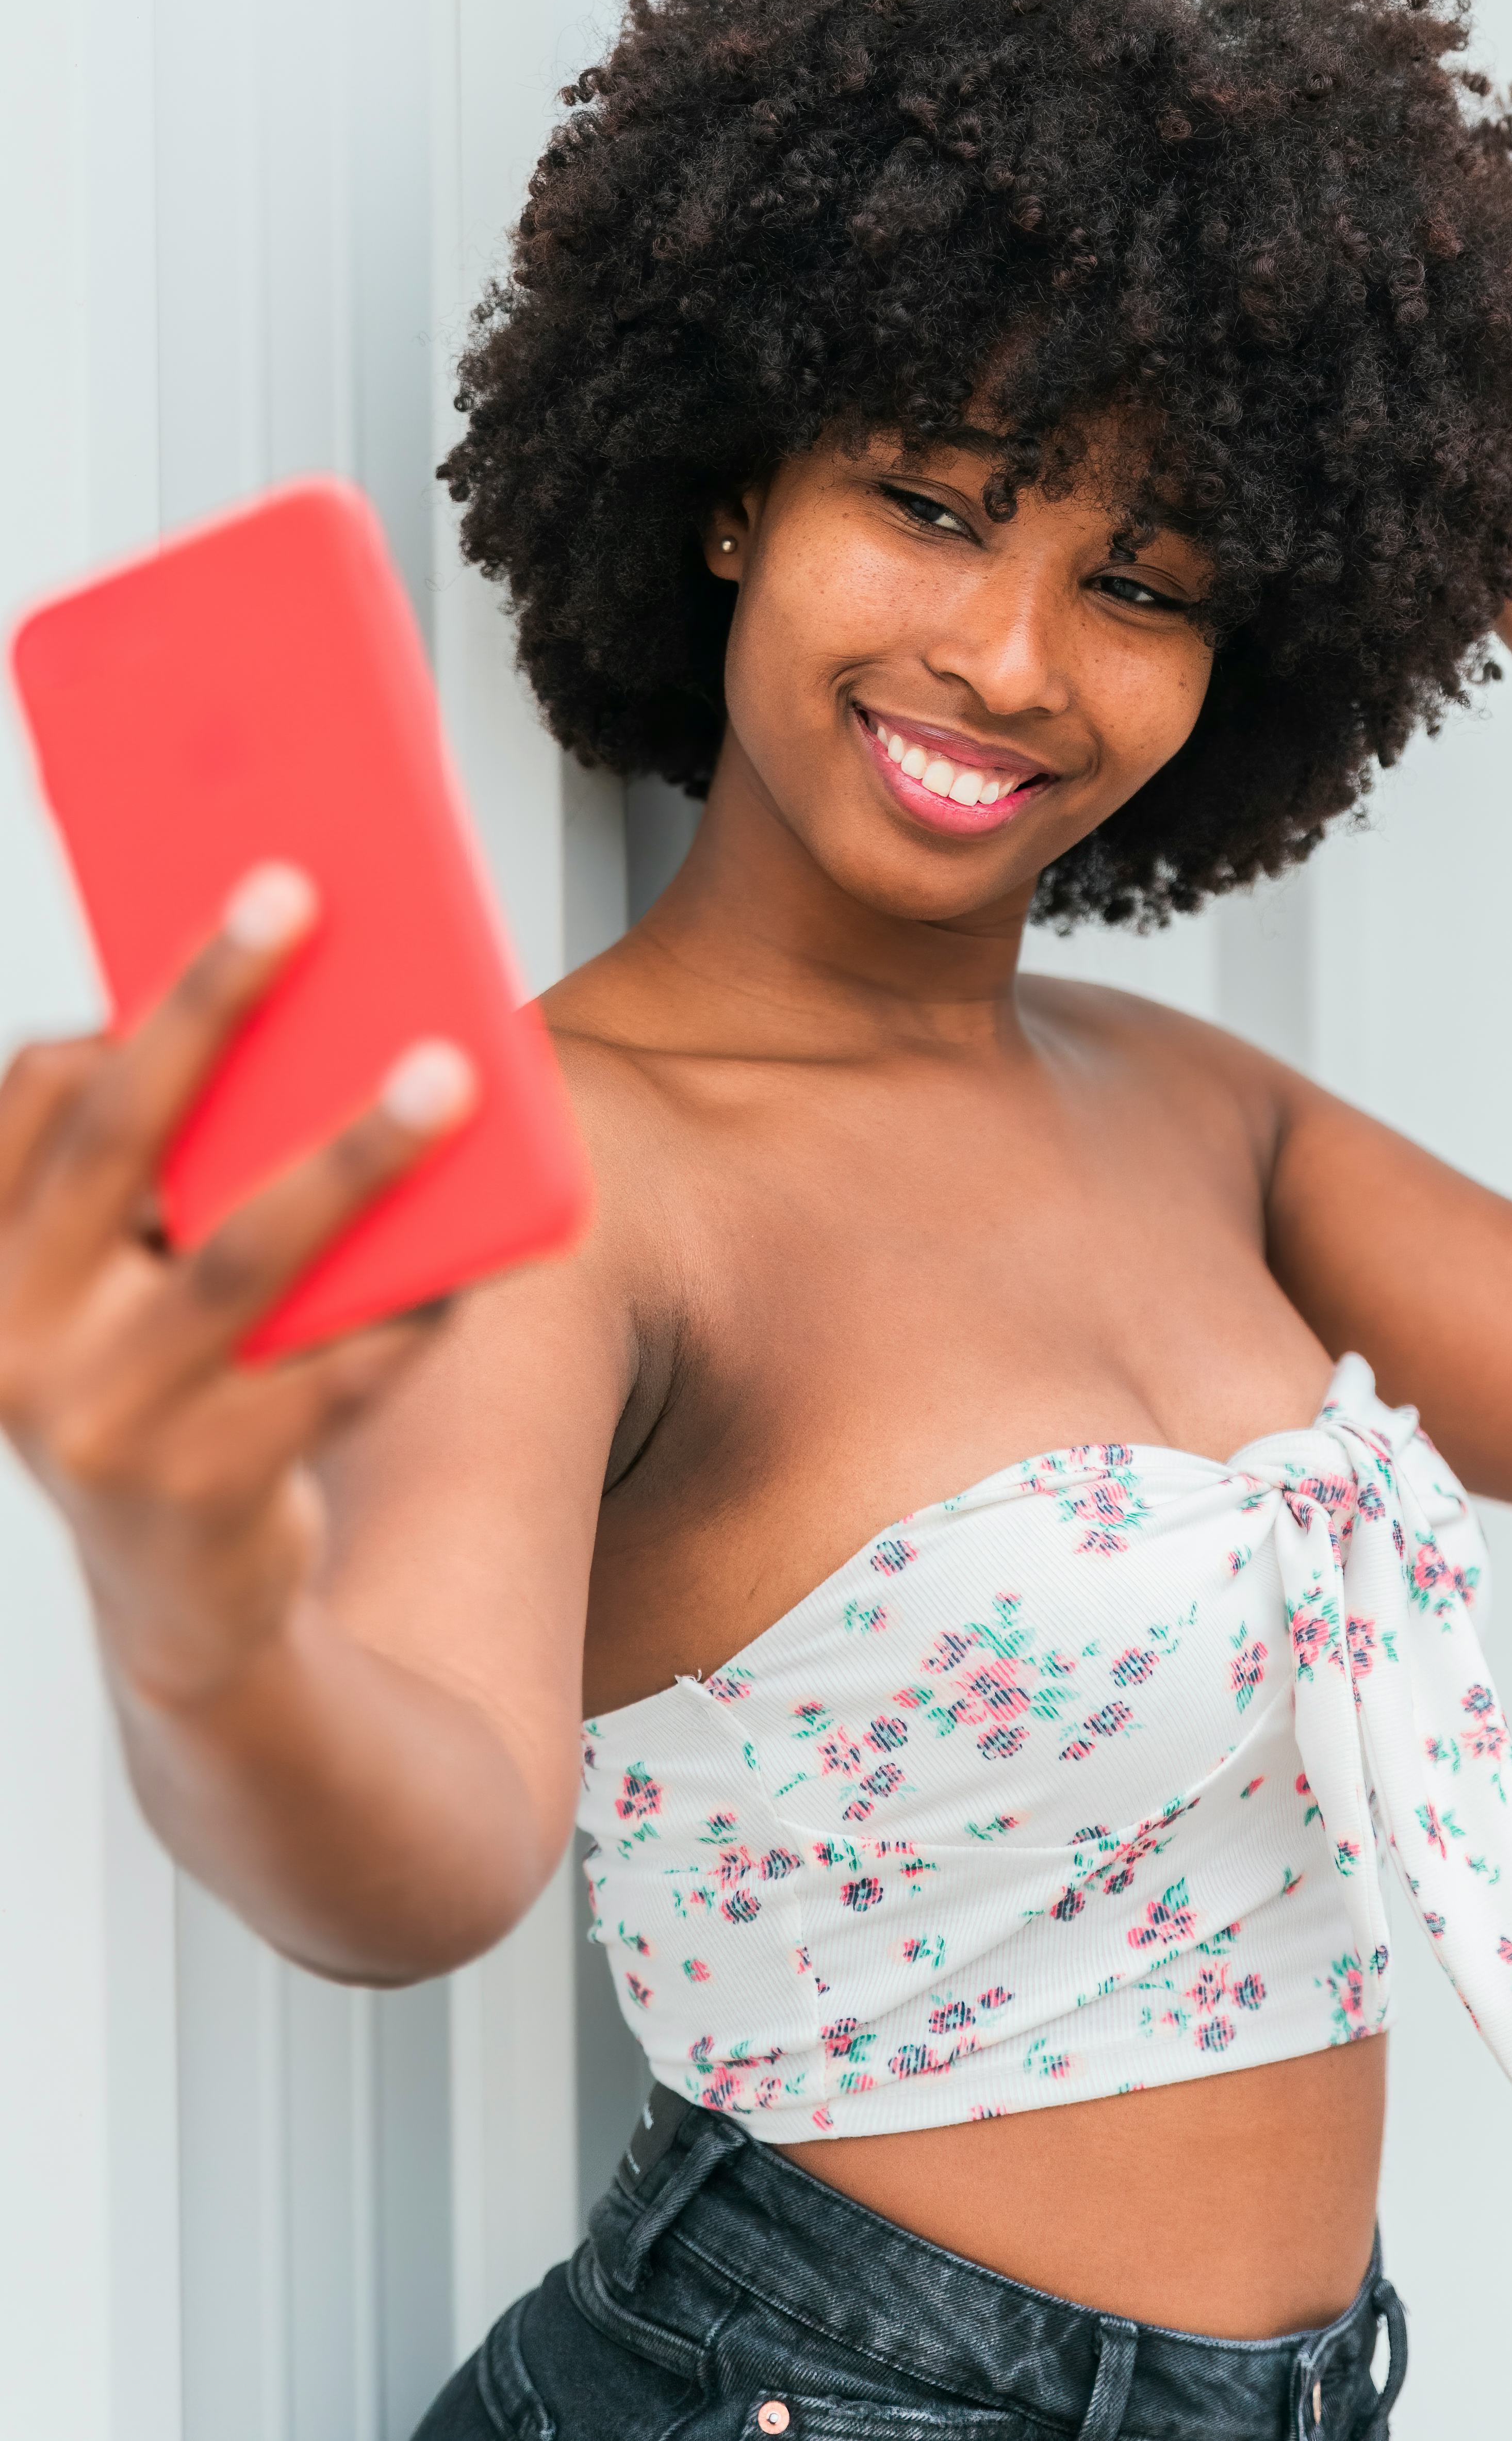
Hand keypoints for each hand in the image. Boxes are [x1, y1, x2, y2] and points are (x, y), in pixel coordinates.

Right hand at [0, 866, 474, 1706]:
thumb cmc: (174, 1390)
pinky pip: (324, 1380)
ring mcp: (98, 1424)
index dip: (131, 1000)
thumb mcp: (132, 1287)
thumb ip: (173, 1182)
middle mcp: (10, 1339)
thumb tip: (313, 1019)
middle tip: (300, 898)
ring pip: (245, 1258)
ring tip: (448, 1071)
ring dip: (352, 1155)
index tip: (235, 903)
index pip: (37, 1093)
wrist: (188, 1609)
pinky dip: (402, 1315)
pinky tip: (470, 1259)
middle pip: (119, 1139)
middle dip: (210, 1006)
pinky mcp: (197, 1496)